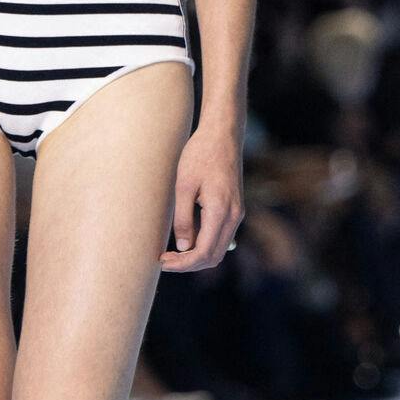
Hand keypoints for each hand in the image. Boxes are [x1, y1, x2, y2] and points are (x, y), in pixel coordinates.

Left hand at [159, 124, 244, 271]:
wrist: (222, 135)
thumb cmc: (200, 155)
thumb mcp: (184, 186)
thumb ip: (183, 219)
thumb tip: (182, 247)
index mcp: (221, 211)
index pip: (203, 252)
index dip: (182, 263)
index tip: (162, 261)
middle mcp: (234, 216)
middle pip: (213, 257)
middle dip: (189, 264)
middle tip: (164, 260)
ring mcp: (237, 213)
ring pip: (219, 250)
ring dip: (197, 256)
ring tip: (172, 252)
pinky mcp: (234, 209)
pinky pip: (221, 237)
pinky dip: (205, 245)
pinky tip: (186, 240)